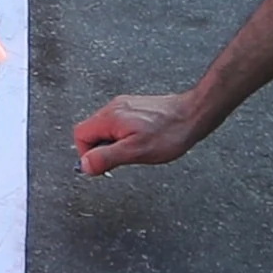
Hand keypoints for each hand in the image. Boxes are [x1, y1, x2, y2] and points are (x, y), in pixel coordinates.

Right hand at [72, 89, 212, 174]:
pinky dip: (123, 137)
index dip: (86, 154)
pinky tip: (141, 142)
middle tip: (121, 158)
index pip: (80, 135)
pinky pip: (118, 125)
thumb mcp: (135, 152)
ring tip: (134, 150)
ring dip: (113, 144)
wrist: (193, 115)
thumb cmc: (170, 133)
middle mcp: (114, 108)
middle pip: (91, 132)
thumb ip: (106, 158)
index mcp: (109, 117)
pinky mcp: (135, 109)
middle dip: (101, 149)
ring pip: (105, 129)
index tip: (101, 165)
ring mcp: (124, 106)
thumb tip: (84, 166)